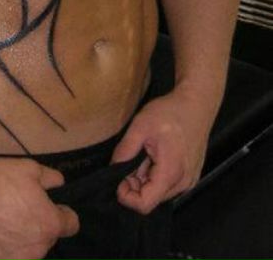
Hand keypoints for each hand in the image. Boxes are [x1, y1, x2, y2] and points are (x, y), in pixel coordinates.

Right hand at [0, 157, 79, 259]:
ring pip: (24, 251)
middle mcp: (37, 250)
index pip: (72, 225)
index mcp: (50, 225)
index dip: (62, 213)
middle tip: (18, 208)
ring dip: (19, 240)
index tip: (51, 205)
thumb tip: (59, 183)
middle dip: (36, 226)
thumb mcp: (29, 168)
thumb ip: (50, 178)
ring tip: (0, 221)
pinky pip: (1, 257)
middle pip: (45, 239)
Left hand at [111, 88, 212, 213]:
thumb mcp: (140, 126)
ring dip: (145, 180)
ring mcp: (189, 181)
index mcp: (170, 173)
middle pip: (151, 199)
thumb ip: (125, 150)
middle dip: (135, 185)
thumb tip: (112, 168)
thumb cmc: (169, 112)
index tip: (118, 177)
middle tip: (131, 159)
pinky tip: (155, 156)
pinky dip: (156, 176)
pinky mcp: (191, 176)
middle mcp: (183, 184)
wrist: (196, 104)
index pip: (144, 205)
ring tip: (144, 155)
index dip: (126, 196)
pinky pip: (168, 185)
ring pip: (159, 193)